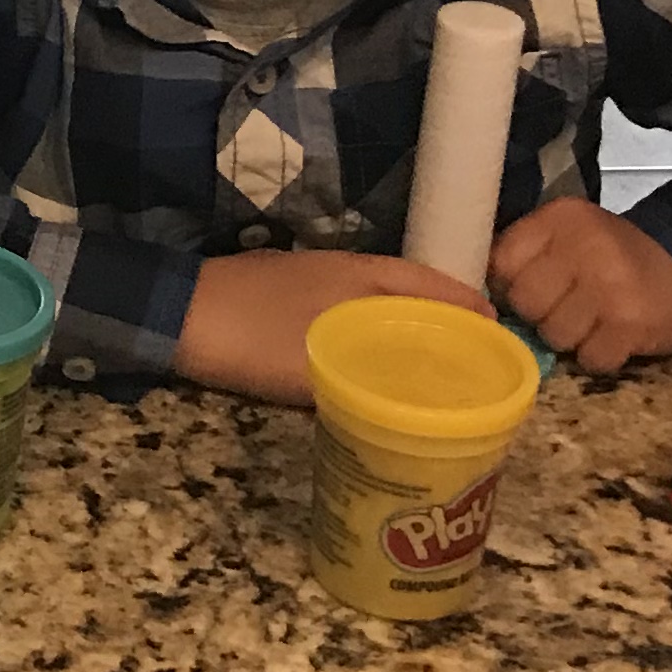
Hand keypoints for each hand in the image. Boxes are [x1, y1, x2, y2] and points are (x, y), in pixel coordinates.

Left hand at [172, 248, 491, 403]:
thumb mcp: (315, 367)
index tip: (497, 326)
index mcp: (357, 275)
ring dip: (403, 321)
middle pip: (404, 289)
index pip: (427, 283)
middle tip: (472, 349)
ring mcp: (307, 279)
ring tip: (429, 356)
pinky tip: (365, 356)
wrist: (174, 315)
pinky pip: (343, 308)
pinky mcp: (280, 295)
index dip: (463, 304)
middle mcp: (339, 269)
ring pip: (372, 299)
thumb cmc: (252, 336)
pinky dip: (367, 327)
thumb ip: (365, 382)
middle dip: (440, 315)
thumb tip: (412, 402)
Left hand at [489, 199, 671, 373]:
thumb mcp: (570, 234)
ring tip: (592, 321)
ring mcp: (608, 287)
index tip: (527, 289)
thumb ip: (528, 252)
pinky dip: (598, 356)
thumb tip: (479, 290)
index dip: (508, 284)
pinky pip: (589, 359)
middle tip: (565, 308)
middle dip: (539, 314)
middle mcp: (583, 247)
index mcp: (560, 219)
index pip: (501, 261)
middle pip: (525, 302)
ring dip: (570, 338)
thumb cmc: (615, 255)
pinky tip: (613, 337)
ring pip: (553, 335)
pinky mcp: (631, 325)